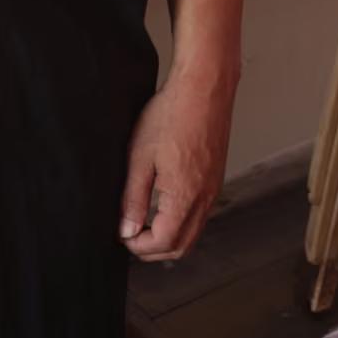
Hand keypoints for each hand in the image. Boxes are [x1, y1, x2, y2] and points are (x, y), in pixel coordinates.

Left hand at [118, 72, 231, 263]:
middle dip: (153, 249)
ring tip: (142, 222)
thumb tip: (126, 230)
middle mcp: (205, 198)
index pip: (163, 242)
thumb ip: (133, 198)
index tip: (121, 234)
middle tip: (129, 235)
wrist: (204, 87)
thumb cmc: (171, 114)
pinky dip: (181, 222)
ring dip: (168, 237)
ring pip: (192, 233)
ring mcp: (213, 190)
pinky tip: (162, 207)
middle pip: (181, 246)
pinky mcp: (215, 179)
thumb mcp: (139, 157)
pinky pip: (200, 215)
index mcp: (185, 195)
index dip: (138, 246)